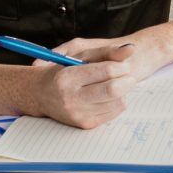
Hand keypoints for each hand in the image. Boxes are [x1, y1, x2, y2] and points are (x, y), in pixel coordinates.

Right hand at [25, 42, 145, 128]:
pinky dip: (117, 102)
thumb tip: (131, 48)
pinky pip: (114, 113)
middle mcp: (71, 98)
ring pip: (117, 102)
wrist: (41, 95)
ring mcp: (78, 114)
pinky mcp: (85, 124)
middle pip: (113, 89)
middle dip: (127, 80)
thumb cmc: (63, 71)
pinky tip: (108, 96)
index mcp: (67, 77)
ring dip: (123, 91)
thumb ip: (106, 51)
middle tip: (128, 75)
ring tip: (114, 84)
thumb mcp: (80, 56)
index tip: (123, 64)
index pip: (106, 71)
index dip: (121, 66)